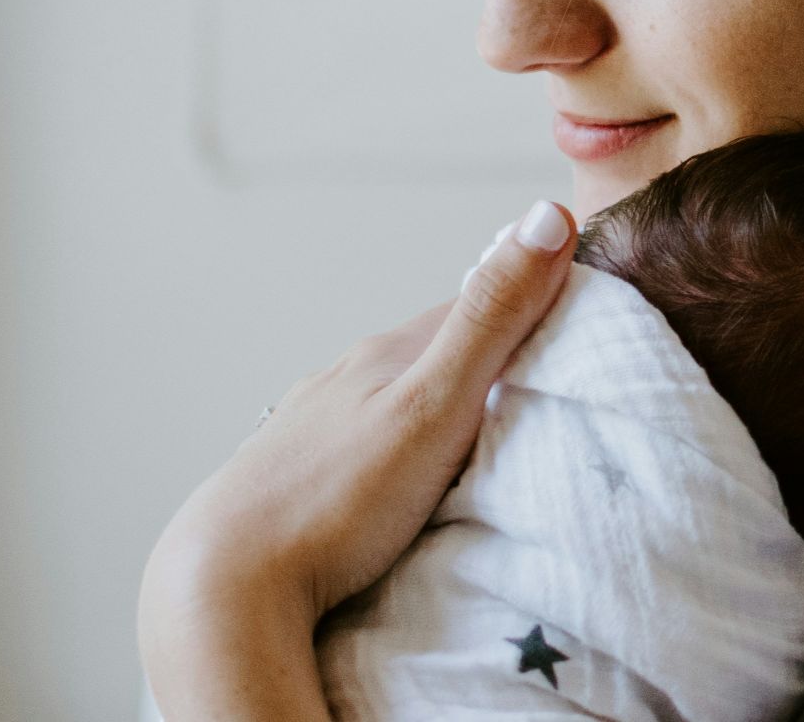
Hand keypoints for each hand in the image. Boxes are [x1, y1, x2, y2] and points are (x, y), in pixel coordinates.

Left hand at [138, 200, 575, 720]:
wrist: (223, 588)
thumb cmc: (336, 501)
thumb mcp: (435, 405)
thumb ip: (492, 319)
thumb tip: (547, 214)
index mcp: (385, 355)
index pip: (475, 306)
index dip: (530, 303)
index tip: (581, 317)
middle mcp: (344, 379)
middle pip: (433, 352)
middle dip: (486, 357)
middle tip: (545, 384)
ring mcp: (313, 427)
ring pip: (393, 397)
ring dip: (438, 405)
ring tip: (480, 437)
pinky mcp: (292, 478)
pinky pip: (361, 445)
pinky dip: (395, 448)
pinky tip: (400, 478)